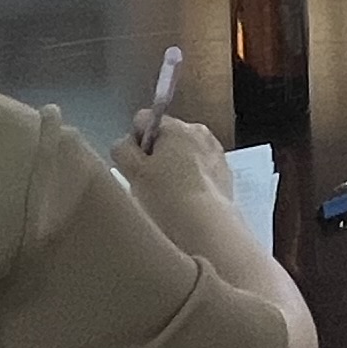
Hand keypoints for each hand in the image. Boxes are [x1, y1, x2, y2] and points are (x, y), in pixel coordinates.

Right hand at [112, 113, 252, 244]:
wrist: (208, 228)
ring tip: (167, 198)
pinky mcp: (224, 174)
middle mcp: (199, 132)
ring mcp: (215, 152)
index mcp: (175, 126)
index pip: (143, 119)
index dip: (133, 142)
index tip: (133, 167)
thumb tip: (124, 143)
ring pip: (183, 155)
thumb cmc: (167, 198)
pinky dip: (190, 182)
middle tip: (147, 185)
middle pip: (164, 137)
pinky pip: (199, 171)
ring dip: (172, 170)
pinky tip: (185, 203)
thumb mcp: (133, 172)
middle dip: (154, 157)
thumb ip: (122, 150)